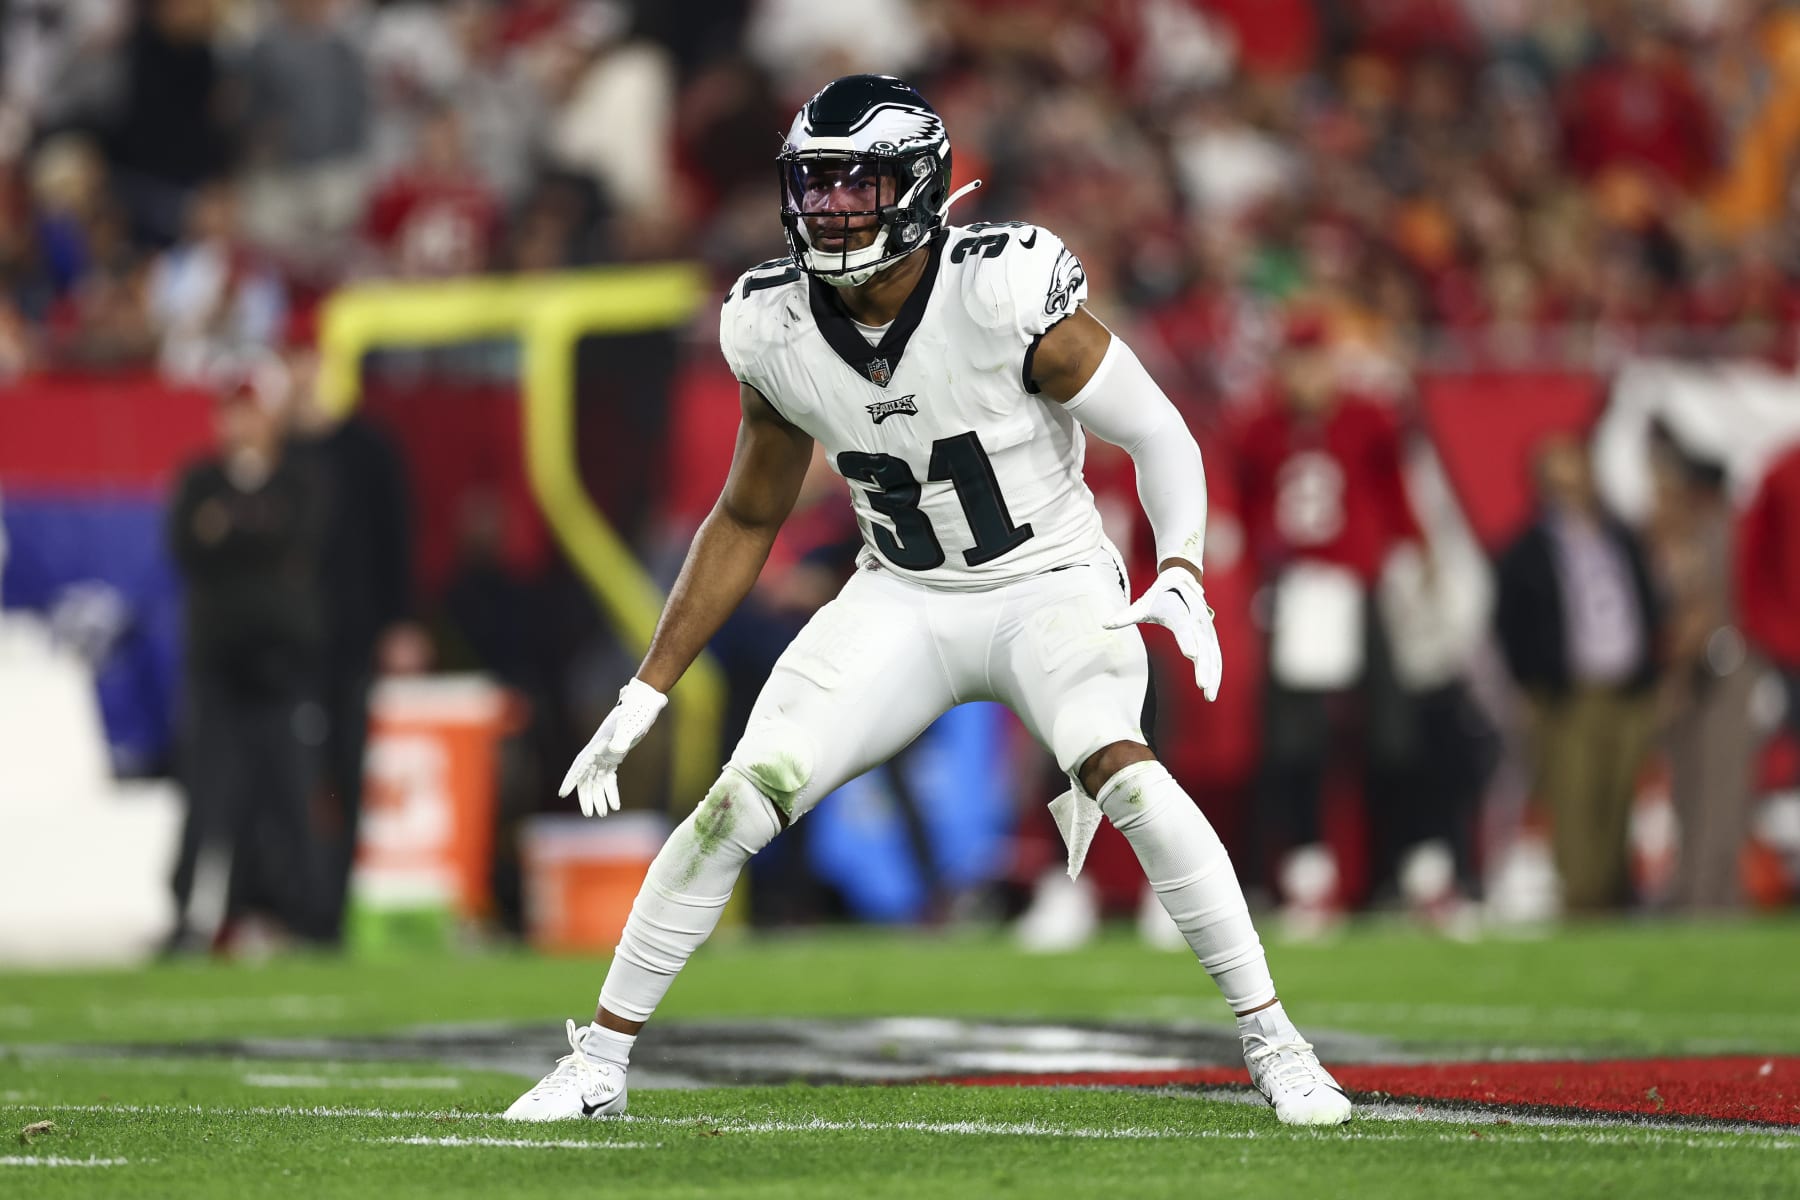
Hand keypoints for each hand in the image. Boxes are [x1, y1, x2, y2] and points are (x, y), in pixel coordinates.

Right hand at [559, 678, 667, 815]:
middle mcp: (597, 751)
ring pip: (597, 781)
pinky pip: (609, 778)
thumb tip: (616, 751)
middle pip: (587, 778)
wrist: (643, 705)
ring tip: (603, 814)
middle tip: (589, 815)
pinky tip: (615, 805)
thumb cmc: (635, 714)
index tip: (563, 793)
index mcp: (597, 745)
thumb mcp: (629, 726)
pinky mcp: (614, 758)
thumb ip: (621, 738)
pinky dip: (611, 792)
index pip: (580, 765)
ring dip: (599, 797)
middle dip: (586, 796)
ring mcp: (605, 755)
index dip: (571, 780)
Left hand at [1104, 564, 1223, 700]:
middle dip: (1204, 666)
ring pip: (1212, 654)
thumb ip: (1125, 616)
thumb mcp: (1142, 604)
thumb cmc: (1158, 596)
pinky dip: (1216, 673)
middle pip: (1203, 646)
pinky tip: (1212, 691)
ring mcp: (1206, 629)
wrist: (1182, 580)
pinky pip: (1215, 656)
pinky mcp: (1211, 637)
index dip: (1188, 641)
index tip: (1191, 655)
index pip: (1184, 628)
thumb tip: (1103, 624)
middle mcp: (1197, 621)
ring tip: (1209, 696)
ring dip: (1213, 675)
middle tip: (1202, 685)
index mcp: (1179, 612)